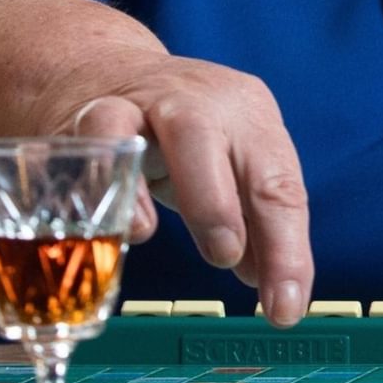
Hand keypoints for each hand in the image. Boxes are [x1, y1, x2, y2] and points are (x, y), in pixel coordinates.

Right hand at [51, 51, 314, 326]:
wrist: (98, 73)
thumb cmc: (173, 138)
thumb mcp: (220, 174)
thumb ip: (249, 231)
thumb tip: (274, 290)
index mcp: (250, 118)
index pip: (279, 187)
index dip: (287, 253)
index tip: (284, 309)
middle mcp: (206, 101)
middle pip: (228, 149)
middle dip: (225, 210)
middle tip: (225, 260)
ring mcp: (150, 101)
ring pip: (178, 133)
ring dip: (174, 189)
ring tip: (153, 235)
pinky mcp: (95, 111)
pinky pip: (104, 140)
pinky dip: (110, 182)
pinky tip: (118, 221)